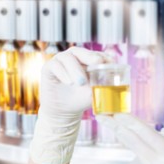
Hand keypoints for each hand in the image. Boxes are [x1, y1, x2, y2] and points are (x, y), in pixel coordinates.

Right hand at [30, 47, 108, 163]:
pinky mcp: (48, 68)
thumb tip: (115, 81)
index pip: (95, 54)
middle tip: (97, 62)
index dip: (103, 57)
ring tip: (81, 82)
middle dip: (90, 56)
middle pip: (80, 51)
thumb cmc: (82, 99)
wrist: (65, 112)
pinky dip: (63, 74)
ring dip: (76, 69)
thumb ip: (103, 85)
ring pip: (68, 58)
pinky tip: (70, 83)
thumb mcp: (95, 92)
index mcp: (86, 60)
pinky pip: (55, 66)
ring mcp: (60, 61)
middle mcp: (73, 57)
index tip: (111, 63)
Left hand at [97, 114, 163, 163]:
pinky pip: (140, 157)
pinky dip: (131, 145)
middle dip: (116, 126)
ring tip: (109, 123)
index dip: (130, 121)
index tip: (117, 112)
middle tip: (101, 115)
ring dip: (121, 134)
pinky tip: (127, 137)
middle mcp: (158, 163)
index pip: (146, 134)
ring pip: (134, 149)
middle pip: (132, 140)